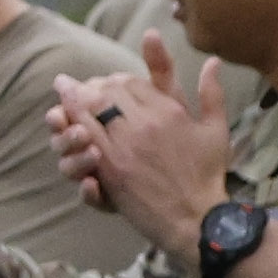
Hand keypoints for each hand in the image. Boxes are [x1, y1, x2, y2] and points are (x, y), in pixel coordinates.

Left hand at [51, 45, 234, 250]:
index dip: (115, 79)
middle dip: (90, 85)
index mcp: (168, 111)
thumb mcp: (216, 129)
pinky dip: (72, 126)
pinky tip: (64, 122)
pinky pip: (85, 140)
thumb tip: (213, 60)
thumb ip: (211, 93)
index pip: (131, 82)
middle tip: (75, 84)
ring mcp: (123, 147)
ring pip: (90, 112)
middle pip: (106, 93)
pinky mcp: (110, 170)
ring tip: (61, 91)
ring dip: (73, 99)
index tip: (106, 81)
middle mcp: (143, 124)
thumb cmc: (208, 174)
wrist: (195, 217)